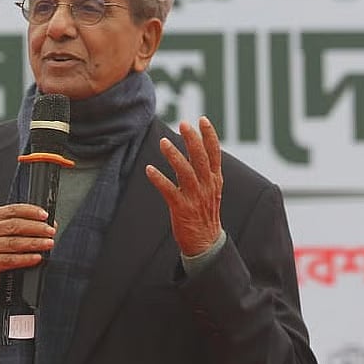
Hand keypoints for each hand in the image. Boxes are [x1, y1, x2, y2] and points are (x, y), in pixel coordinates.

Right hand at [0, 204, 54, 292]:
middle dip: (36, 228)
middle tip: (50, 231)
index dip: (31, 211)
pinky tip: (36, 257)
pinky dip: (26, 259)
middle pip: (15, 225)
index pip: (13, 210)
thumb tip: (45, 224)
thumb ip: (18, 225)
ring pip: (14, 243)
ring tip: (48, 243)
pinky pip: (10, 260)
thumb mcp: (1, 231)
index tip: (45, 216)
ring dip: (34, 243)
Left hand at [145, 116, 223, 256]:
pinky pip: (169, 191)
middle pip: (200, 158)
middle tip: (183, 124)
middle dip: (192, 140)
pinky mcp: (181, 208)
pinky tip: (149, 169)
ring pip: (185, 172)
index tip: (202, 119)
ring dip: (174, 156)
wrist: (206, 243)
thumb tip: (196, 148)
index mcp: (214, 180)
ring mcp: (195, 197)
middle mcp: (206, 186)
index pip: (215, 154)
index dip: (209, 136)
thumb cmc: (205, 213)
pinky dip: (159, 179)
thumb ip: (205, 170)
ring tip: (163, 142)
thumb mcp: (211, 190)